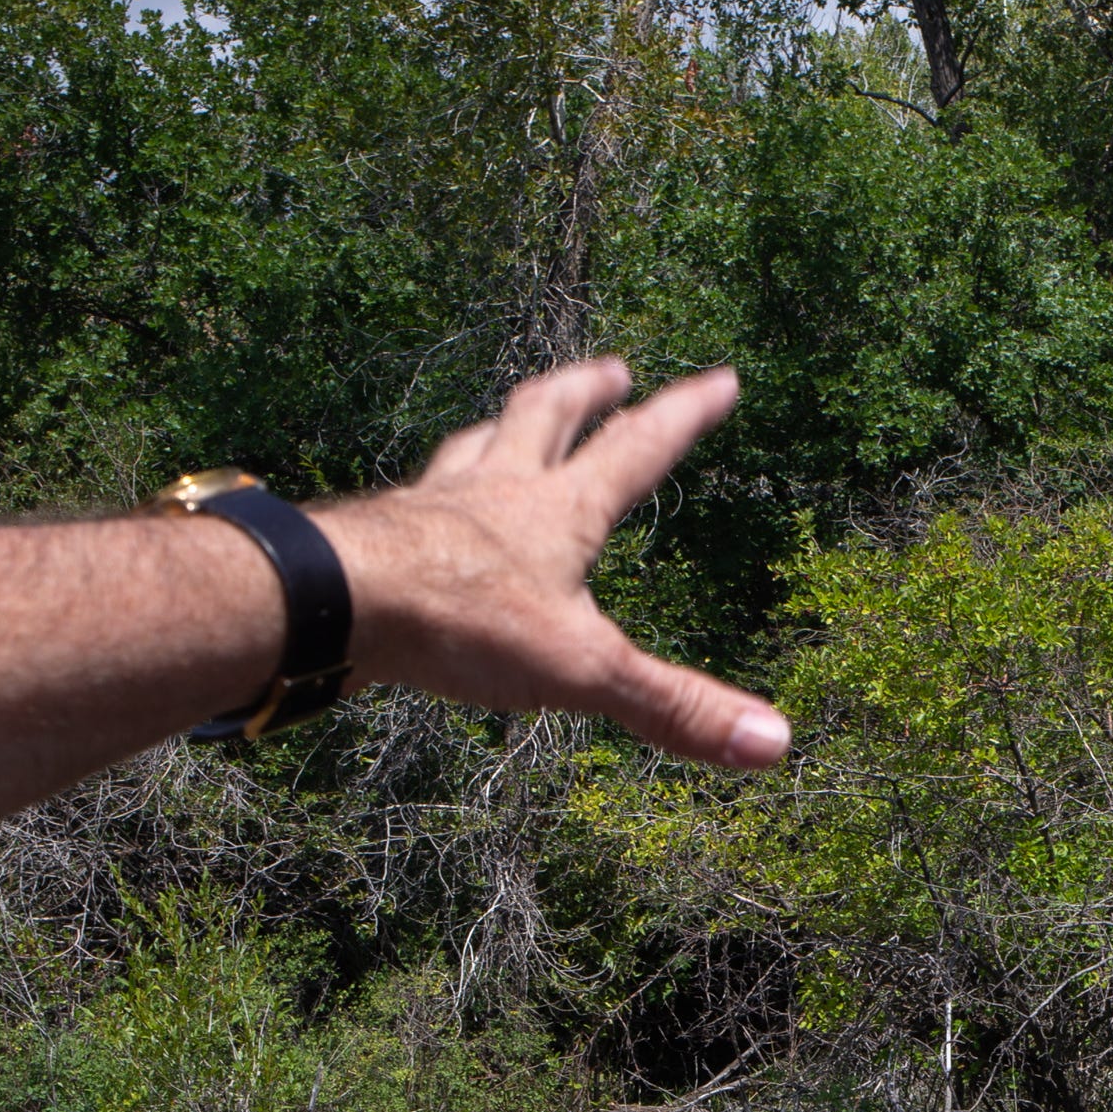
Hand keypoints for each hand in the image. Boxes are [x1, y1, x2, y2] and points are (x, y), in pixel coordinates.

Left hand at [322, 359, 788, 767]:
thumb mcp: (584, 671)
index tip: (721, 378)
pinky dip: (431, 485)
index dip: (685, 414)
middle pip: (545, 417)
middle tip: (613, 369)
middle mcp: (496, 491)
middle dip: (587, 392)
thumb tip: (776, 742)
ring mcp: (432, 506)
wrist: (336, 600)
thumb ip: (674, 707)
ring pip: (475, 444)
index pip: (637, 450)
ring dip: (502, 425)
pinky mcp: (379, 533)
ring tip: (511, 416)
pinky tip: (422, 500)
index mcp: (558, 512)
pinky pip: (414, 494)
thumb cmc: (462, 623)